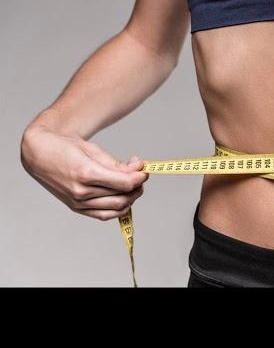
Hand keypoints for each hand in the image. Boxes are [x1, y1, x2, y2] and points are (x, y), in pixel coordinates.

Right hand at [20, 125, 148, 220]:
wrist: (40, 153)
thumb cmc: (66, 147)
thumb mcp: (94, 150)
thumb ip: (117, 164)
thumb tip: (138, 169)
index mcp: (86, 173)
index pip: (124, 183)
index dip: (140, 177)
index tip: (145, 169)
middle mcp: (81, 192)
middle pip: (123, 196)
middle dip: (138, 186)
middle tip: (140, 175)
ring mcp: (77, 202)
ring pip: (116, 207)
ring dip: (131, 197)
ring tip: (132, 184)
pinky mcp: (76, 208)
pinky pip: (104, 215)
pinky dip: (118, 209)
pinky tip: (123, 198)